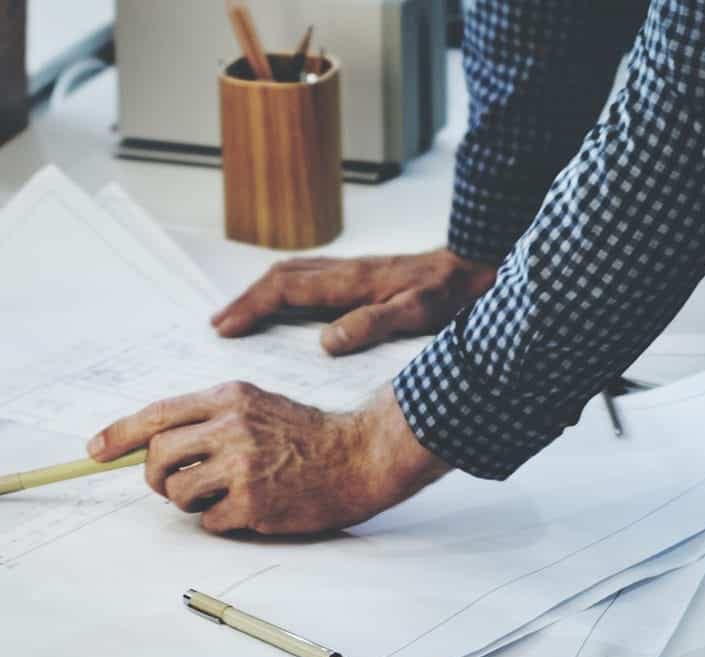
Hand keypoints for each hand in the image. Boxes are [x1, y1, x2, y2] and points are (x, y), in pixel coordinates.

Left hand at [87, 382, 447, 534]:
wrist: (359, 456)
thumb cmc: (303, 435)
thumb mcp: (254, 405)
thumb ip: (207, 419)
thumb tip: (148, 444)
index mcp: (227, 397)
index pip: (157, 414)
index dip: (119, 434)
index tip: (94, 450)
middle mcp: (231, 427)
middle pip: (157, 457)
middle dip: (154, 477)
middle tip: (170, 485)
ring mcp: (242, 466)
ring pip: (178, 492)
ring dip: (188, 501)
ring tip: (219, 495)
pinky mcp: (254, 503)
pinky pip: (208, 521)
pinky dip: (218, 521)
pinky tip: (247, 508)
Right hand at [211, 248, 497, 354]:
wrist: (487, 265)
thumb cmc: (458, 295)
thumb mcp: (420, 314)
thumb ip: (373, 325)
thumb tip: (325, 342)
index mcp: (353, 281)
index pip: (286, 289)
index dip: (251, 308)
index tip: (224, 330)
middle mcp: (348, 270)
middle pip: (281, 276)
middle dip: (245, 299)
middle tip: (217, 325)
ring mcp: (356, 271)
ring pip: (295, 273)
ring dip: (262, 293)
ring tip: (240, 316)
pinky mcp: (367, 276)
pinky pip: (312, 278)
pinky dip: (285, 291)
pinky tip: (287, 309)